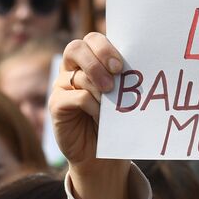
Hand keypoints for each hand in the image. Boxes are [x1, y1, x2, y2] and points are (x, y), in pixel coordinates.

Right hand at [52, 33, 131, 198]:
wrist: (103, 158)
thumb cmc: (117, 125)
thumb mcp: (124, 100)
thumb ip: (125, 82)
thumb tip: (142, 69)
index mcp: (91, 61)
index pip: (92, 40)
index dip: (104, 48)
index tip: (120, 66)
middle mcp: (72, 70)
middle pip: (76, 48)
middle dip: (96, 61)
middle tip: (114, 79)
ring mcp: (61, 86)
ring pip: (78, 76)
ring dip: (99, 91)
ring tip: (111, 107)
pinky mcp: (56, 105)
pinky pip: (73, 97)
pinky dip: (91, 106)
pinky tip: (101, 119)